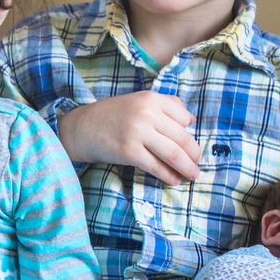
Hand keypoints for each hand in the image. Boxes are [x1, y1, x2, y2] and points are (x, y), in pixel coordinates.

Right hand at [58, 92, 201, 183]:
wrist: (82, 128)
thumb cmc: (112, 116)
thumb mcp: (138, 101)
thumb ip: (165, 105)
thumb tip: (191, 120)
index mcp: (151, 99)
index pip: (185, 119)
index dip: (191, 134)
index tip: (192, 146)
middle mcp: (146, 113)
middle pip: (182, 138)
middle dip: (194, 155)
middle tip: (197, 165)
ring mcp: (138, 133)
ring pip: (173, 154)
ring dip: (187, 168)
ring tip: (192, 175)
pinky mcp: (129, 152)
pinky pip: (157, 167)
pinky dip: (169, 176)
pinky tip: (175, 180)